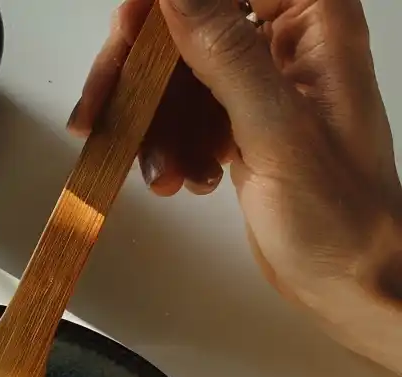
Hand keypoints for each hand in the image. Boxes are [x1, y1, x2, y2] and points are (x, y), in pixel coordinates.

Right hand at [70, 0, 401, 373]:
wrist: (347, 279)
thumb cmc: (337, 213)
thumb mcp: (276, 130)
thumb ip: (226, 53)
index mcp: (311, 19)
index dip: (159, 10)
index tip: (123, 42)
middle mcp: (285, 39)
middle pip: (182, 26)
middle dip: (138, 75)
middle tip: (100, 114)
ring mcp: (259, 83)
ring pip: (174, 76)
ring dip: (152, 127)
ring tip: (163, 177)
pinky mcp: (239, 123)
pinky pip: (182, 117)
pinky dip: (169, 149)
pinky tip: (183, 183)